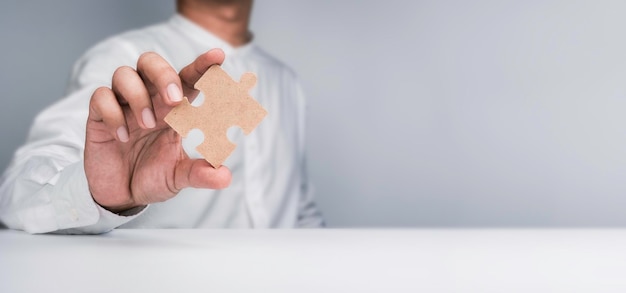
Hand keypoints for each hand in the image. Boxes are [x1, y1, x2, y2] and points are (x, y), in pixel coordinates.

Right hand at [85, 49, 231, 212]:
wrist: (121, 196)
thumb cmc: (153, 177)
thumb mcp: (180, 177)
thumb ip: (200, 174)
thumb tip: (225, 177)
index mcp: (172, 108)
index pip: (187, 78)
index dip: (202, 65)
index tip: (218, 55)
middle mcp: (148, 99)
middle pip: (151, 62)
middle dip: (164, 75)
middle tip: (173, 100)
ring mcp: (122, 105)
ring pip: (124, 74)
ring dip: (139, 97)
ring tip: (147, 125)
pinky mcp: (98, 117)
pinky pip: (100, 97)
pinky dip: (112, 113)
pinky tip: (121, 137)